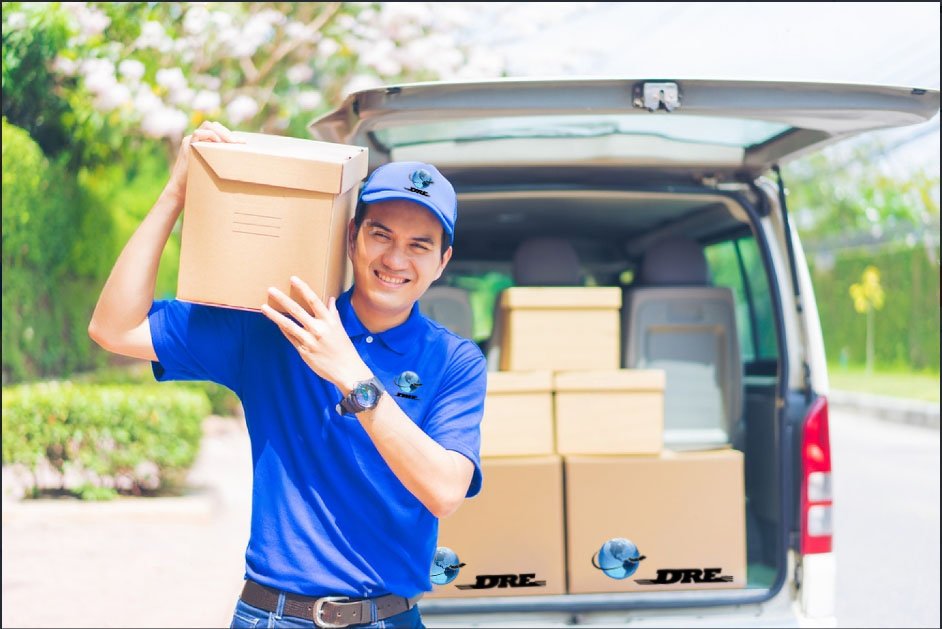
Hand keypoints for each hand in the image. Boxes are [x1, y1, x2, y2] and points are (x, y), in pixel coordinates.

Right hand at [164, 120, 243, 204]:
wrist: (181, 190)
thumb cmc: (199, 183)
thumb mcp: (213, 169)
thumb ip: (221, 160)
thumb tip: (240, 161)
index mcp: (202, 142)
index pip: (216, 130)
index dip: (229, 133)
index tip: (242, 142)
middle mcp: (195, 139)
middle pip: (213, 126)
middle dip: (227, 132)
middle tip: (238, 142)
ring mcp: (190, 141)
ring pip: (207, 126)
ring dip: (222, 132)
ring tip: (232, 142)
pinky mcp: (187, 146)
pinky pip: (198, 134)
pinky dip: (210, 135)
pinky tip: (219, 143)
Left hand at [261, 276, 372, 392]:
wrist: (346, 370)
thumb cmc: (344, 348)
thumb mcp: (340, 328)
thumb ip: (333, 314)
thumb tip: (331, 300)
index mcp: (329, 321)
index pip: (314, 300)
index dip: (303, 288)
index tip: (293, 279)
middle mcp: (318, 329)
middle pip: (297, 311)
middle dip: (283, 299)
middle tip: (271, 290)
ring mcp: (309, 341)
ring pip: (288, 325)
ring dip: (275, 315)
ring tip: (264, 306)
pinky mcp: (303, 351)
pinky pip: (290, 337)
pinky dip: (282, 329)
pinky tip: (275, 322)